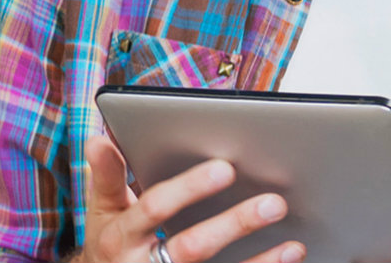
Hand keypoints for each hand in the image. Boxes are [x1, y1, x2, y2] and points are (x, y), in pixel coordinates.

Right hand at [73, 130, 304, 262]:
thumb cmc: (112, 244)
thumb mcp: (102, 211)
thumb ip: (108, 177)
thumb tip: (98, 140)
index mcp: (121, 235)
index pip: (155, 208)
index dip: (189, 189)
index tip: (226, 168)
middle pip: (191, 246)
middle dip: (233, 225)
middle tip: (273, 203)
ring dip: (259, 262)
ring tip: (293, 245)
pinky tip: (288, 258)